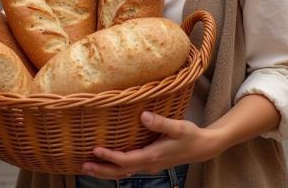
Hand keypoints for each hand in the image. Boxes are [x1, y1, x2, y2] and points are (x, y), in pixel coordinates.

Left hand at [81, 111, 222, 179]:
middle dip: (102, 170)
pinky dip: (116, 167)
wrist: (203, 148)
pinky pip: (129, 167)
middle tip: (84, 165)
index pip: (126, 160)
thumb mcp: (178, 127)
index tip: (95, 149)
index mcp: (152, 156)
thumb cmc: (191, 135)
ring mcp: (149, 165)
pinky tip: (109, 162)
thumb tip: (143, 116)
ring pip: (124, 172)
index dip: (109, 156)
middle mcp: (149, 164)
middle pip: (120, 171)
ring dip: (106, 170)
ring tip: (89, 166)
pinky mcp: (151, 162)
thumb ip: (160, 122)